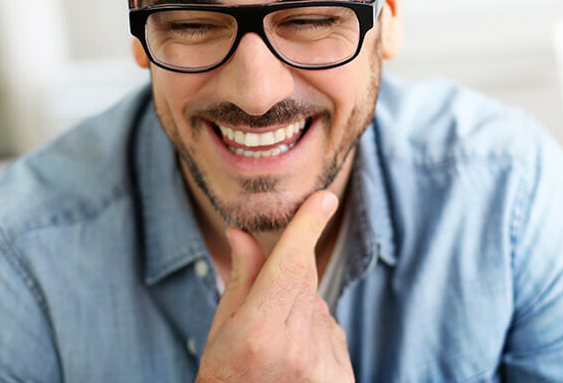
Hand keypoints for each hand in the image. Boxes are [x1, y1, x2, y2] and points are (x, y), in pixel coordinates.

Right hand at [195, 190, 354, 382]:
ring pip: (319, 303)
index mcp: (257, 334)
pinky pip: (333, 328)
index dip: (307, 225)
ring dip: (301, 306)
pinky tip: (295, 357)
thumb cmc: (224, 379)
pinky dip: (316, 330)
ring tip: (277, 344)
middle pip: (305, 278)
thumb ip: (241, 277)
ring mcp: (323, 368)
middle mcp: (295, 350)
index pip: (290, 265)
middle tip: (266, 303)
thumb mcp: (221, 329)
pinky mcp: (341, 380)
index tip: (323, 198)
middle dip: (289, 272)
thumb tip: (241, 232)